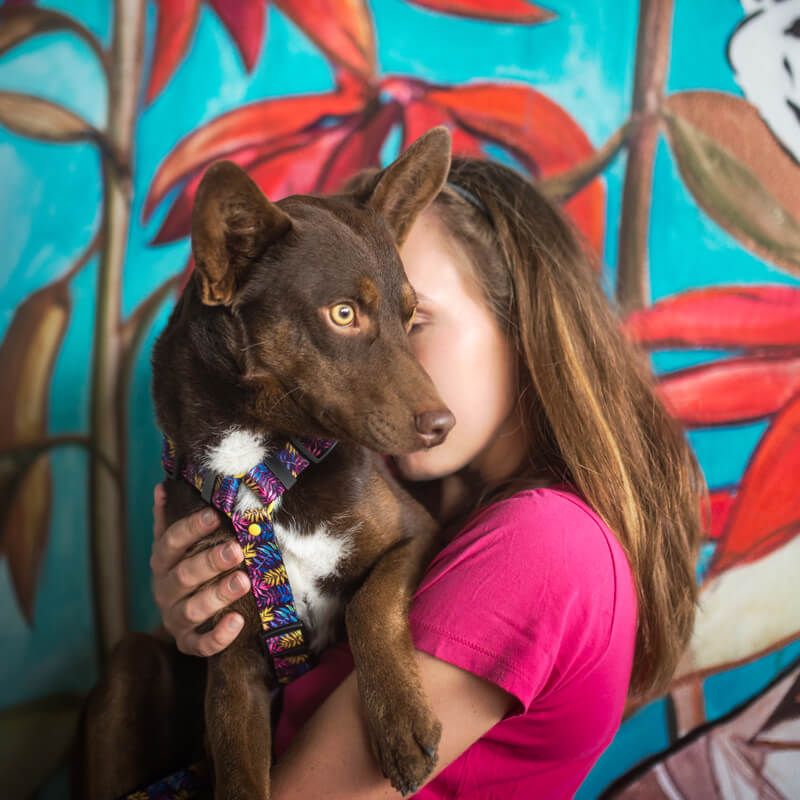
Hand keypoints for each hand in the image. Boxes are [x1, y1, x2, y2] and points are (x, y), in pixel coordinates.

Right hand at [150, 483, 250, 655]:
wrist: (184, 618)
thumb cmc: (187, 570)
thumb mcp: (178, 545)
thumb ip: (171, 518)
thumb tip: (162, 486)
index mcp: (162, 562)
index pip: (171, 542)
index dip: (191, 528)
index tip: (214, 515)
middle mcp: (164, 590)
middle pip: (184, 575)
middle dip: (211, 562)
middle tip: (238, 550)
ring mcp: (175, 619)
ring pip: (193, 609)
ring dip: (219, 595)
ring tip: (244, 581)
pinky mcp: (188, 643)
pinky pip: (202, 644)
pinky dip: (219, 635)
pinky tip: (238, 623)